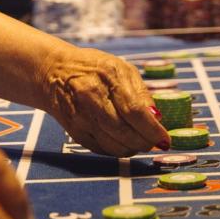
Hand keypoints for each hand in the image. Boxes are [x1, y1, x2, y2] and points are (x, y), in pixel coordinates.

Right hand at [39, 47, 169, 156]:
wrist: (54, 71)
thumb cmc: (94, 68)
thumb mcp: (122, 69)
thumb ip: (141, 93)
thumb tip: (157, 119)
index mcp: (108, 77)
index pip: (135, 111)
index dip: (153, 130)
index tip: (165, 139)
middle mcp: (91, 97)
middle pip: (124, 132)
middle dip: (145, 142)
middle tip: (155, 142)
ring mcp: (80, 117)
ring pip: (113, 146)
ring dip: (132, 148)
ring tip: (140, 141)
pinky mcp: (74, 131)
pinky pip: (101, 149)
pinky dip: (116, 150)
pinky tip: (123, 142)